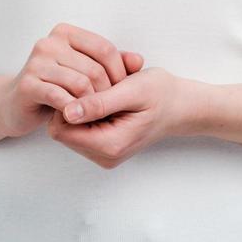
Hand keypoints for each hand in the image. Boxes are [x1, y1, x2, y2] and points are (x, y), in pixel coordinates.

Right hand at [0, 22, 144, 139]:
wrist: (14, 104)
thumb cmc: (55, 87)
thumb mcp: (85, 72)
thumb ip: (113, 65)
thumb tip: (139, 61)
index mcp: (65, 33)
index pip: (104, 48)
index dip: (120, 73)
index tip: (121, 92)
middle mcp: (49, 43)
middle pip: (94, 68)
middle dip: (107, 93)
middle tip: (109, 109)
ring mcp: (36, 63)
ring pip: (80, 84)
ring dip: (92, 104)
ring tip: (94, 115)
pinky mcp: (27, 85)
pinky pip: (61, 98)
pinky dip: (74, 110)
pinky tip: (77, 117)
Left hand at [47, 66, 185, 167]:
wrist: (181, 106)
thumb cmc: (161, 95)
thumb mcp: (131, 91)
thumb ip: (99, 104)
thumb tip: (67, 112)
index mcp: (109, 145)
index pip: (60, 129)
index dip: (64, 104)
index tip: (83, 85)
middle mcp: (104, 155)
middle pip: (63, 129)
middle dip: (74, 104)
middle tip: (98, 86)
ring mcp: (104, 153)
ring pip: (70, 127)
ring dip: (82, 105)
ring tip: (106, 91)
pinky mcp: (104, 146)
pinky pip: (81, 127)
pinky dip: (89, 110)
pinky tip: (107, 97)